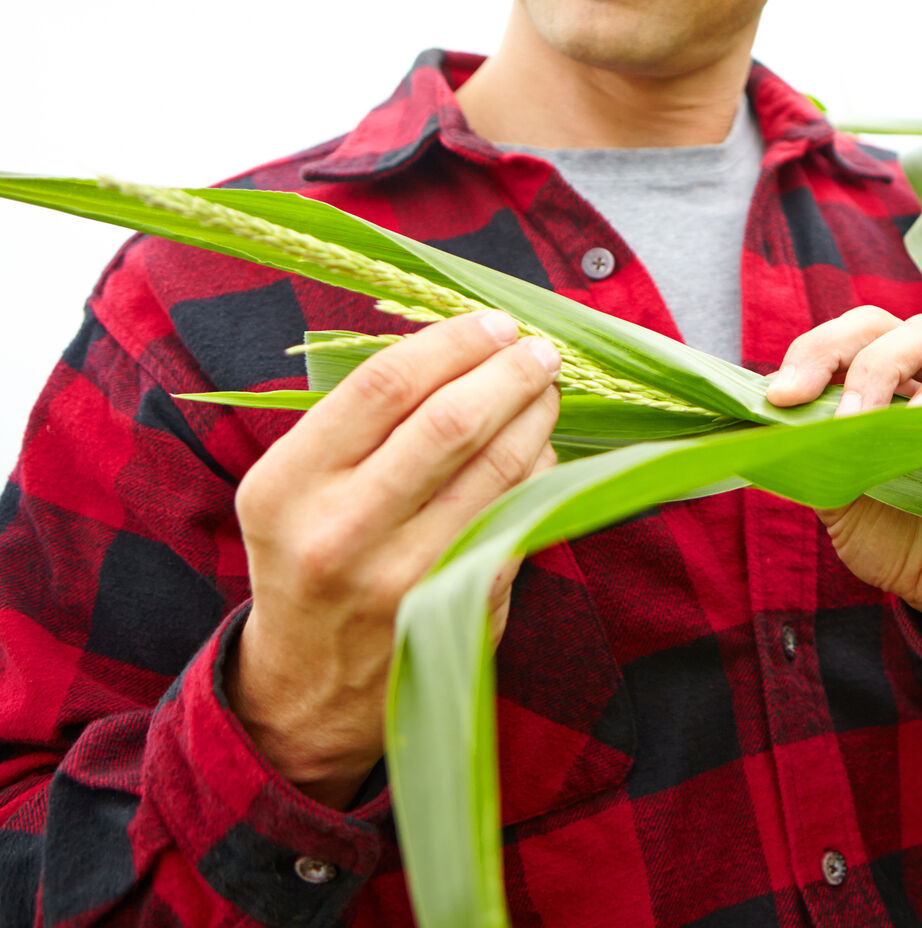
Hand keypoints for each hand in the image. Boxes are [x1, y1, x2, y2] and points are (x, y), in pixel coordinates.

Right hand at [227, 311, 560, 809]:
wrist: (312, 683)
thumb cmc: (313, 554)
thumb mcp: (295, 489)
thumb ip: (359, 422)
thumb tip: (461, 344)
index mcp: (286, 486)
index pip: (382, 386)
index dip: (452, 343)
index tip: (493, 323)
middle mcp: (340, 532)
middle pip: (451, 423)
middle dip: (510, 372)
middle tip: (541, 349)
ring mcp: (404, 575)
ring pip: (498, 469)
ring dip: (537, 416)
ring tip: (548, 388)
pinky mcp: (457, 604)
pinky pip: (518, 514)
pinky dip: (540, 470)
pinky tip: (541, 447)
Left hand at [766, 308, 921, 654]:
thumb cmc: (900, 540)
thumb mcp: (838, 502)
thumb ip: (810, 457)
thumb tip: (764, 422)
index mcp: (878, 388)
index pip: (843, 340)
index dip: (809, 353)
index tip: (778, 397)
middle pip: (881, 324)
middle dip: (835, 351)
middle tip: (804, 399)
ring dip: (886, 366)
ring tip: (860, 421)